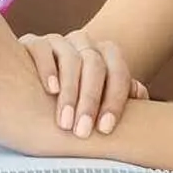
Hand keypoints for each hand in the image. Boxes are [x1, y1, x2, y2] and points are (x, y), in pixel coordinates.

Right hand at [17, 30, 147, 137]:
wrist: (33, 83)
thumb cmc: (76, 97)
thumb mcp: (99, 97)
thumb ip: (120, 95)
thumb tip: (141, 95)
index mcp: (106, 54)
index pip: (118, 73)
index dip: (114, 101)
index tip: (104, 129)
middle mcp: (84, 43)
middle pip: (94, 66)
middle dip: (90, 101)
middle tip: (82, 131)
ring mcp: (58, 40)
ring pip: (69, 59)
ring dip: (69, 93)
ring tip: (65, 122)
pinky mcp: (31, 42)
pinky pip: (42, 49)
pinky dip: (47, 69)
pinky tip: (51, 91)